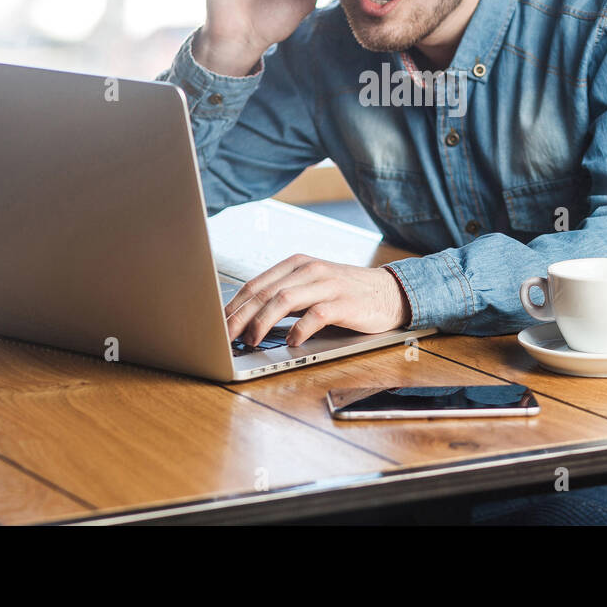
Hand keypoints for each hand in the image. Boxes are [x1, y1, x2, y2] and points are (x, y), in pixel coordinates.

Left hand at [224, 255, 411, 346]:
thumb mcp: (311, 286)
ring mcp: (327, 285)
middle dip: (239, 317)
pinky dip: (299, 330)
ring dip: (262, 323)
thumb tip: (245, 320)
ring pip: (284, 301)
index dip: (233, 306)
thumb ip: (284, 296)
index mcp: (296, 264)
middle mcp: (309, 270)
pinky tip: (291, 343)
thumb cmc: (345, 293)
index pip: (255, 284)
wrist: (390, 292)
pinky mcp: (344, 302)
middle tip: (224, 338)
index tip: (216, 325)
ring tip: (251, 341)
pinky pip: (315, 315)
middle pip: (264, 293)